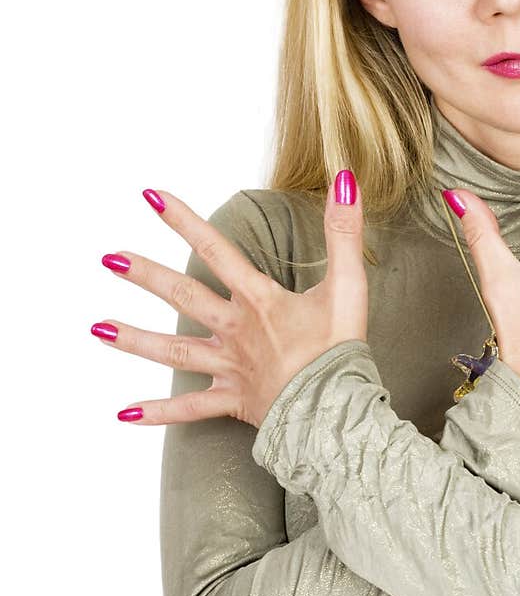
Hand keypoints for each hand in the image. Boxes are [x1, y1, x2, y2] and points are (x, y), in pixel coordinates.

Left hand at [93, 174, 367, 428]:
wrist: (334, 411)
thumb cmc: (341, 350)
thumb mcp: (348, 284)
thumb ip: (344, 232)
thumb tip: (344, 181)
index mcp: (259, 300)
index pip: (215, 249)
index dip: (183, 220)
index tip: (150, 197)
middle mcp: (235, 331)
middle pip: (182, 296)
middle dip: (144, 275)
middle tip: (108, 258)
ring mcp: (230, 367)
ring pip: (173, 352)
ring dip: (133, 340)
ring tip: (96, 329)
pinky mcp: (232, 401)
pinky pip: (189, 409)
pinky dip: (158, 413)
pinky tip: (125, 414)